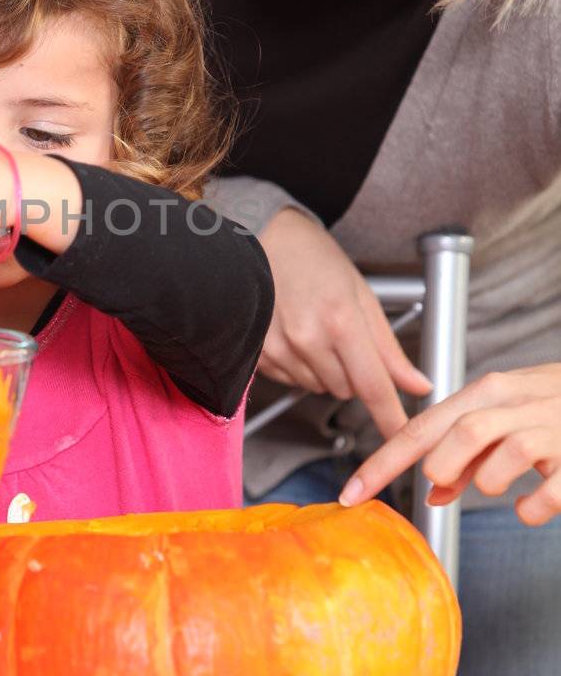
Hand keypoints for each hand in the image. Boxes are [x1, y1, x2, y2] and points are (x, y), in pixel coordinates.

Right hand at [258, 208, 430, 438]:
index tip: (403, 438)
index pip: (373, 386)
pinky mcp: (256, 354)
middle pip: (346, 390)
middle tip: (343, 336)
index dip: (390, 417)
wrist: (263, 237)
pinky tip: (293, 334)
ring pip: (319, 388)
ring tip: (314, 329)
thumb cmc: (314, 259)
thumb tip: (418, 384)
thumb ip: (389, 349)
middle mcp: (306, 338)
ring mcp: (277, 348)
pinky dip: (299, 366)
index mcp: (341, 320)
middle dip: (353, 373)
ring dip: (325, 370)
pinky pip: (291, 380)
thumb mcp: (361, 296)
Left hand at [340, 364, 560, 525]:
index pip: (421, 427)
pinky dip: (530, 509)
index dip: (382, 463)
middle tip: (450, 481)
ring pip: (503, 455)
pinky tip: (530, 506)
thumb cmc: (554, 409)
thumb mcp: (505, 418)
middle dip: (445, 466)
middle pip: (462, 432)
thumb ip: (467, 453)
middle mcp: (517, 402)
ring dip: (489, 482)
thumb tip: (433, 489)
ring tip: (502, 484)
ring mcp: (551, 427)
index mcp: (488, 392)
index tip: (352, 495)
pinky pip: (546, 494)